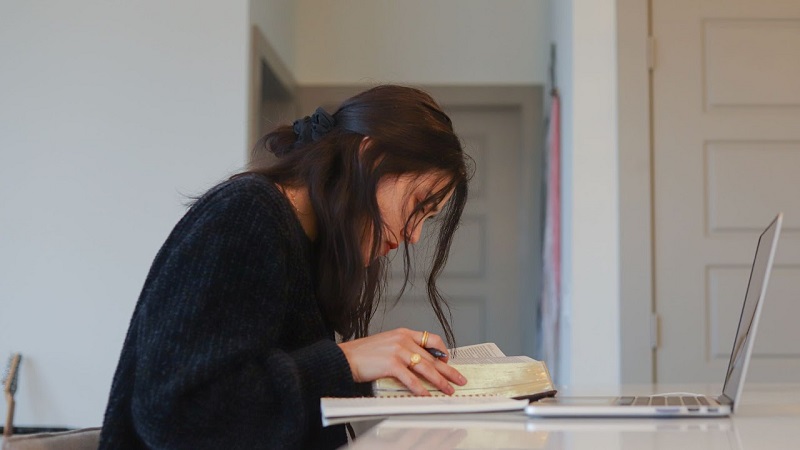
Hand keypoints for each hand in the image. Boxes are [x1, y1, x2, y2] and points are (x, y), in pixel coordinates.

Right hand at [337, 328, 466, 395]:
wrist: (344, 357)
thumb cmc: (362, 354)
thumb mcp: (386, 344)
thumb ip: (402, 350)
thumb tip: (418, 363)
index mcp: (403, 333)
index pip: (430, 338)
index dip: (442, 350)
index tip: (448, 360)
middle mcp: (402, 340)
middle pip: (432, 357)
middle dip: (448, 371)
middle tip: (459, 379)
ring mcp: (398, 351)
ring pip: (425, 368)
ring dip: (439, 381)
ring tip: (448, 390)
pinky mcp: (391, 364)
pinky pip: (411, 379)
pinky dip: (420, 389)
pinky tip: (427, 395)